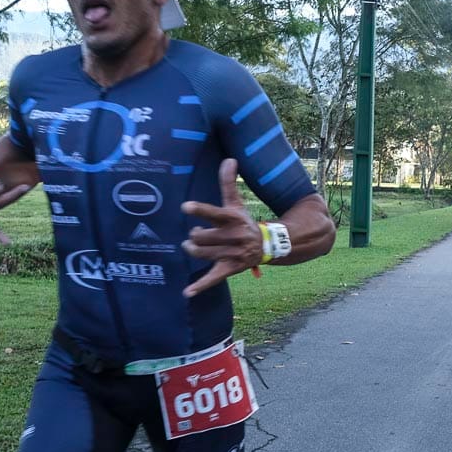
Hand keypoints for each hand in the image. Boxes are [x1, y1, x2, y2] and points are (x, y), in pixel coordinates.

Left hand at [181, 159, 261, 296]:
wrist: (266, 245)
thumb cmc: (243, 222)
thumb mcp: (236, 203)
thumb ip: (228, 182)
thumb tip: (229, 158)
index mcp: (232, 219)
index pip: (214, 213)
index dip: (200, 210)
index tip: (185, 206)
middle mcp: (233, 237)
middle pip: (203, 238)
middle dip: (195, 237)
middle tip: (196, 236)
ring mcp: (231, 255)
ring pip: (204, 254)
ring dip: (194, 251)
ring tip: (191, 247)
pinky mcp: (229, 269)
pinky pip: (213, 278)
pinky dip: (200, 287)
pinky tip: (186, 293)